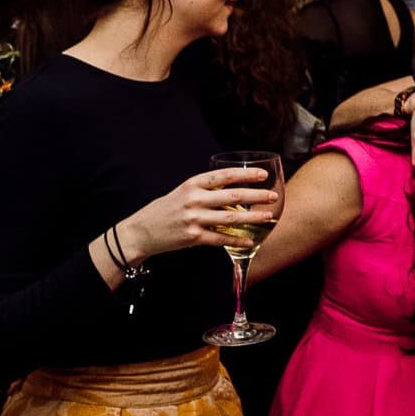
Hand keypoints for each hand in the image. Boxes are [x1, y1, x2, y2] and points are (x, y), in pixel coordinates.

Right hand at [120, 166, 280, 259]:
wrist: (141, 232)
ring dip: (252, 218)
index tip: (263, 175)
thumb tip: (235, 190)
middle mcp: (193, 199)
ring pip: (230, 217)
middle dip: (256, 195)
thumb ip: (206, 191)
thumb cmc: (166, 210)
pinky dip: (236, 240)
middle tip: (273, 196)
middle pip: (232, 195)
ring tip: (268, 217)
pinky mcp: (192, 237)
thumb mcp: (183, 192)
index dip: (246, 175)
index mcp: (192, 184)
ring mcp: (193, 218)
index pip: (224, 176)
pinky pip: (220, 238)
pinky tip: (249, 241)